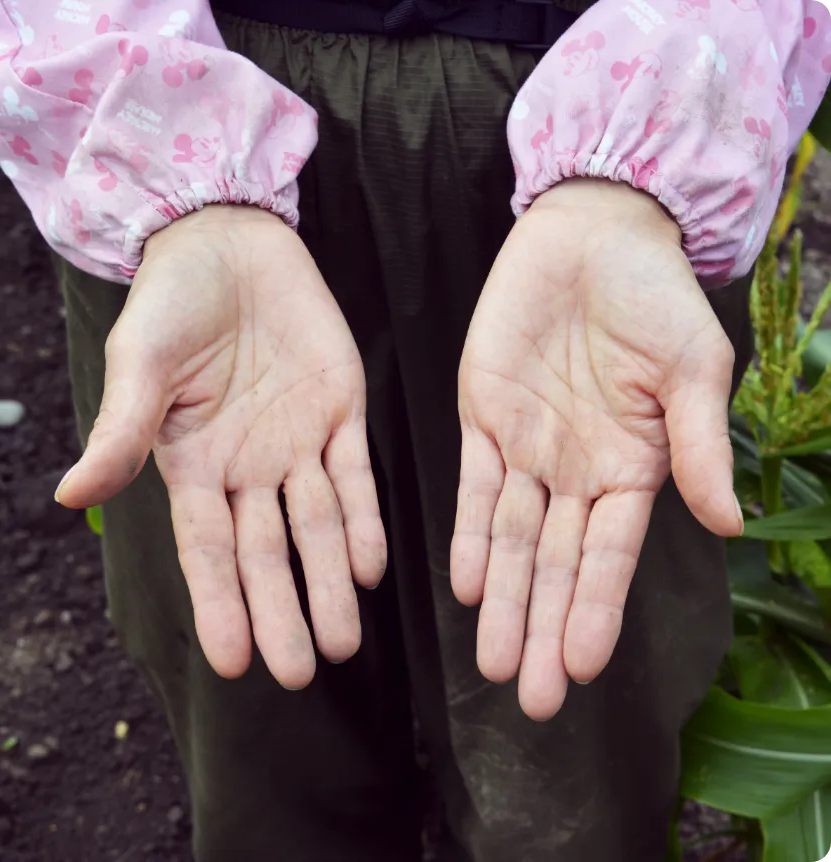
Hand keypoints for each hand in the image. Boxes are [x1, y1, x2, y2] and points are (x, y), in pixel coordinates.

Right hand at [56, 206, 385, 689]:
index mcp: (195, 465)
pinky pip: (355, 476)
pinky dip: (363, 519)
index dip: (221, 604)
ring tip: (343, 640)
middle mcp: (249, 468)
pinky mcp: (342, 413)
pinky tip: (370, 565)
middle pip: (268, 553)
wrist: (232, 245)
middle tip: (301, 671)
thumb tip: (71, 495)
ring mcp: (299, 444)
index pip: (208, 550)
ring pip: (317, 527)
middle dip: (283, 611)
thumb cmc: (173, 302)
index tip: (236, 661)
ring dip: (331, 582)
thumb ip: (122, 430)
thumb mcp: (141, 364)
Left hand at [451, 179, 742, 720]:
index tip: (582, 668)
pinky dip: (471, 534)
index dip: (595, 611)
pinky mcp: (482, 418)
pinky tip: (467, 582)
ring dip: (503, 598)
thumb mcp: (693, 370)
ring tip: (491, 659)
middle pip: (556, 564)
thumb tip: (728, 524)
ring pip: (511, 539)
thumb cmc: (654, 298)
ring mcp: (527, 449)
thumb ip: (702, 445)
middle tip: (529, 697)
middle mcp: (576, 472)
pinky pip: (474, 488)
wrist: (592, 236)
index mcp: (633, 468)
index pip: (610, 556)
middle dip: (542, 627)